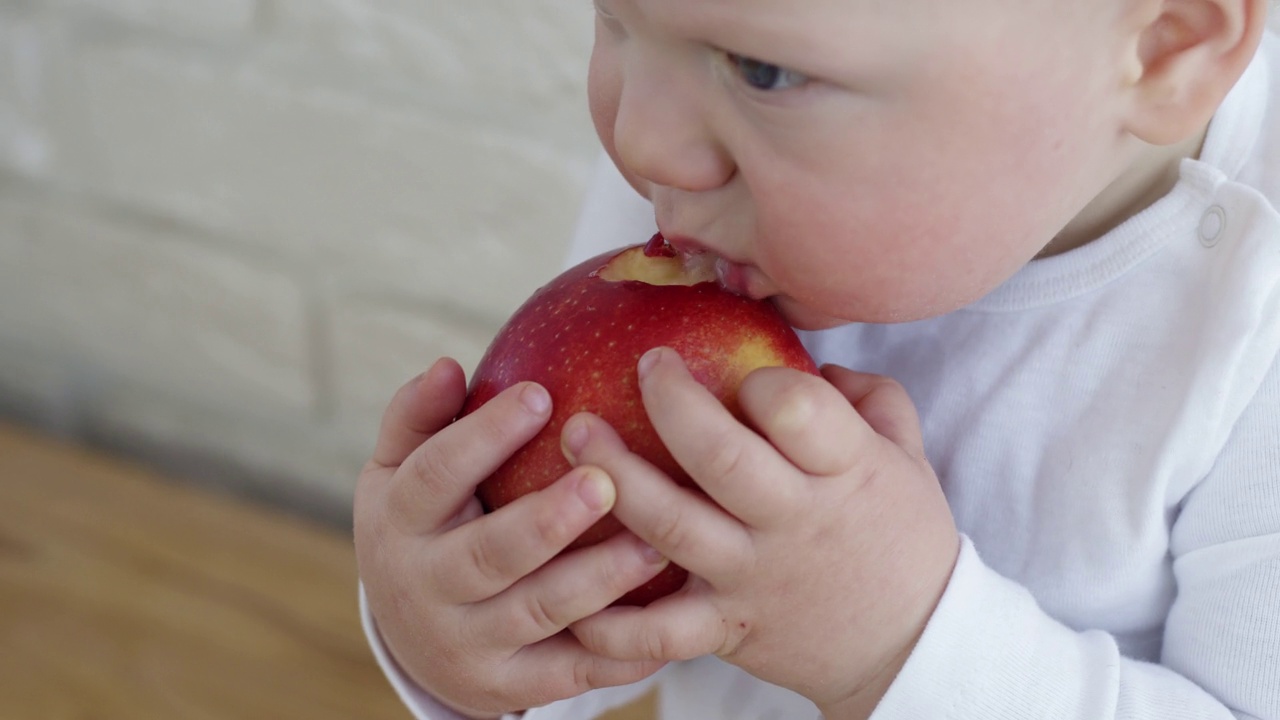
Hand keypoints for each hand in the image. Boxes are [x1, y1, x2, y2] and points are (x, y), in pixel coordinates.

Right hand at [353, 358, 669, 718]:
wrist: (413, 637)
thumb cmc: (424, 525)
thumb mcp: (401, 471)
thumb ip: (418, 418)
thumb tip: (449, 366)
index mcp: (399, 521)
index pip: (435, 475)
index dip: (484, 436)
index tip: (541, 394)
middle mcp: (426, 587)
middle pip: (488, 555)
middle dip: (547, 521)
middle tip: (606, 482)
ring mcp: (466, 643)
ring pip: (537, 614)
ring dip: (597, 581)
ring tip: (655, 544)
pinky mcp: (507, 687)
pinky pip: (569, 672)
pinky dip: (616, 652)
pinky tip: (663, 615)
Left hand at [561, 348, 959, 718]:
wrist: (910, 644)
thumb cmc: (902, 536)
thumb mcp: (907, 456)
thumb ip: (869, 397)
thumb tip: (814, 359)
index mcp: (845, 472)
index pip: (796, 410)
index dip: (762, 383)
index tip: (743, 376)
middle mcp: (793, 522)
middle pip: (717, 457)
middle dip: (669, 403)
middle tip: (643, 365)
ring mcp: (753, 576)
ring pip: (671, 526)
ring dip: (616, 478)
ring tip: (576, 433)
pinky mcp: (726, 627)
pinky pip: (659, 631)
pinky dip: (612, 622)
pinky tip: (571, 586)